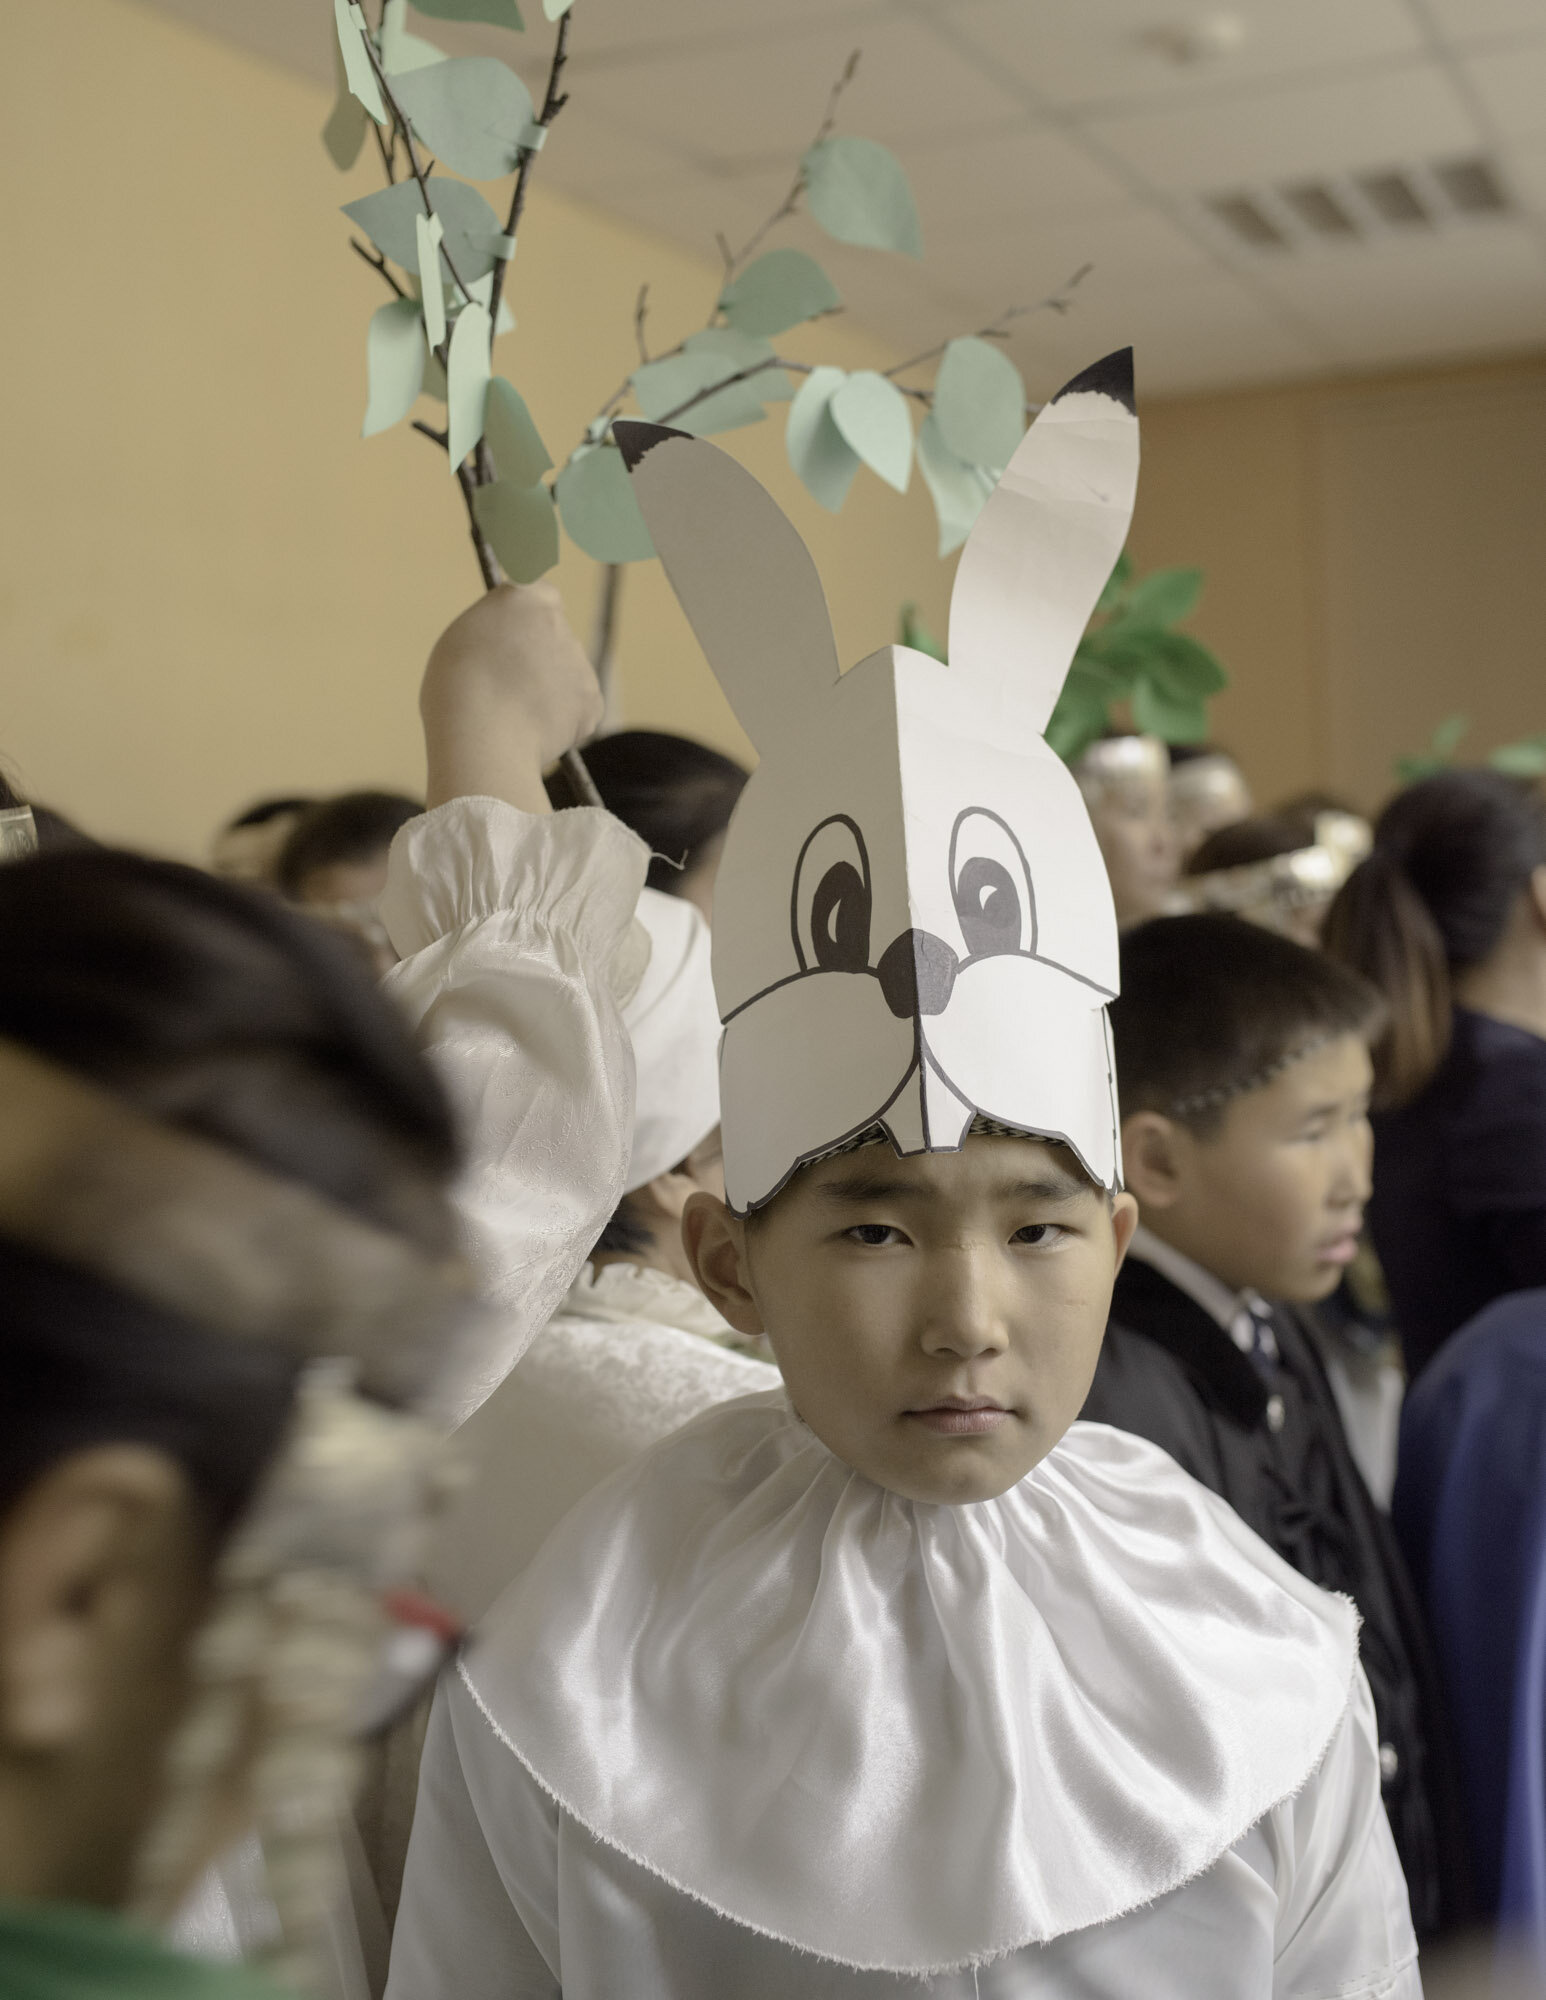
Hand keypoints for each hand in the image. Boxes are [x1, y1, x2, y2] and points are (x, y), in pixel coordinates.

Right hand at [420, 583, 604, 813]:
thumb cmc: (456, 689)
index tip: (518, 636)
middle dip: (538, 658)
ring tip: (513, 713)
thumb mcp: (463, 639)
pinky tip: (533, 729)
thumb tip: (515, 645)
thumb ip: (497, 633)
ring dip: (549, 690)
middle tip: (506, 686)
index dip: (528, 620)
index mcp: (524, 597)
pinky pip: (579, 709)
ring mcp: (579, 662)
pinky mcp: (592, 700)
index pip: (540, 596)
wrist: (482, 736)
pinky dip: (562, 722)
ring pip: (566, 675)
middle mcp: (559, 623)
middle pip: (554, 638)